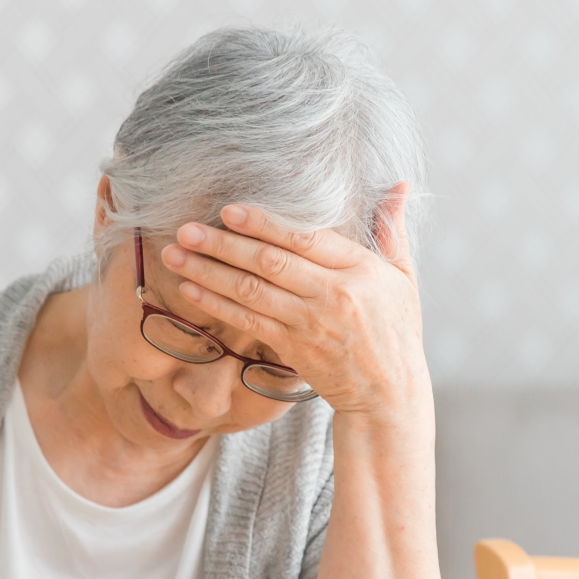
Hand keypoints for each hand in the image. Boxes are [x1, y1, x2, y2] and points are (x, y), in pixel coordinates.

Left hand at [161, 187, 430, 417]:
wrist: (389, 392)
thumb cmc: (395, 330)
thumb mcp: (403, 278)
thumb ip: (392, 230)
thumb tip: (399, 186)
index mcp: (360, 269)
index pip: (305, 238)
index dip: (264, 223)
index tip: (229, 210)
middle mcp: (333, 294)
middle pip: (269, 262)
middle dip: (223, 244)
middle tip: (186, 229)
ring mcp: (310, 323)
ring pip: (251, 291)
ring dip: (208, 272)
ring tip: (175, 255)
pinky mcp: (293, 348)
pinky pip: (248, 321)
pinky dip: (217, 305)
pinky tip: (190, 290)